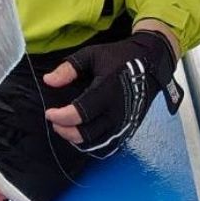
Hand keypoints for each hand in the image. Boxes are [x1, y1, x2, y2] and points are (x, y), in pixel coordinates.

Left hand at [43, 28, 183, 158]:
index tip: (49, 113)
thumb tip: (48, 81)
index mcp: (107, 90)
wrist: (151, 62)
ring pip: (98, 143)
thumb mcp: (92, 55)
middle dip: (66, 131)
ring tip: (66, 128)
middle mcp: (117, 110)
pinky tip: (83, 135)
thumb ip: (69, 68)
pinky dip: (93, 144)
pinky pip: (110, 145)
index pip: (81, 113)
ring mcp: (125, 122)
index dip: (62, 116)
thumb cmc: (119, 57)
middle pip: (88, 133)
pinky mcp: (130, 128)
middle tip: (55, 121)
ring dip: (78, 140)